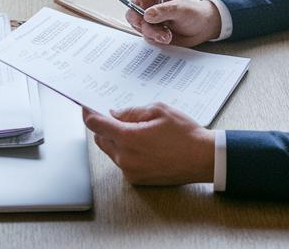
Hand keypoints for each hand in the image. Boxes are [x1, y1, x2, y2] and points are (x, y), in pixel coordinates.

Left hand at [83, 103, 214, 184]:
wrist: (203, 159)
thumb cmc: (185, 133)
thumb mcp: (158, 110)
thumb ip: (131, 112)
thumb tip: (114, 114)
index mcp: (128, 138)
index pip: (96, 124)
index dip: (88, 113)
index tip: (85, 108)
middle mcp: (125, 157)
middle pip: (100, 138)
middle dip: (104, 126)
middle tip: (116, 117)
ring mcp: (130, 170)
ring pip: (111, 151)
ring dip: (115, 139)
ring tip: (136, 130)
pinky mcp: (137, 180)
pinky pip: (122, 162)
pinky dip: (125, 152)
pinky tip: (143, 145)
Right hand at [125, 0, 221, 46]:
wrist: (202, 28)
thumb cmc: (193, 12)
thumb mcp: (181, 9)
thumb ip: (164, 11)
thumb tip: (147, 15)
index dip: (136, 8)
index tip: (143, 18)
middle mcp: (146, 4)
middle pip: (133, 15)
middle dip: (145, 26)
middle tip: (158, 32)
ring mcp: (147, 19)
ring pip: (140, 29)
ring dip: (154, 34)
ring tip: (168, 36)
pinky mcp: (151, 31)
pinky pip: (146, 37)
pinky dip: (156, 39)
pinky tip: (168, 38)